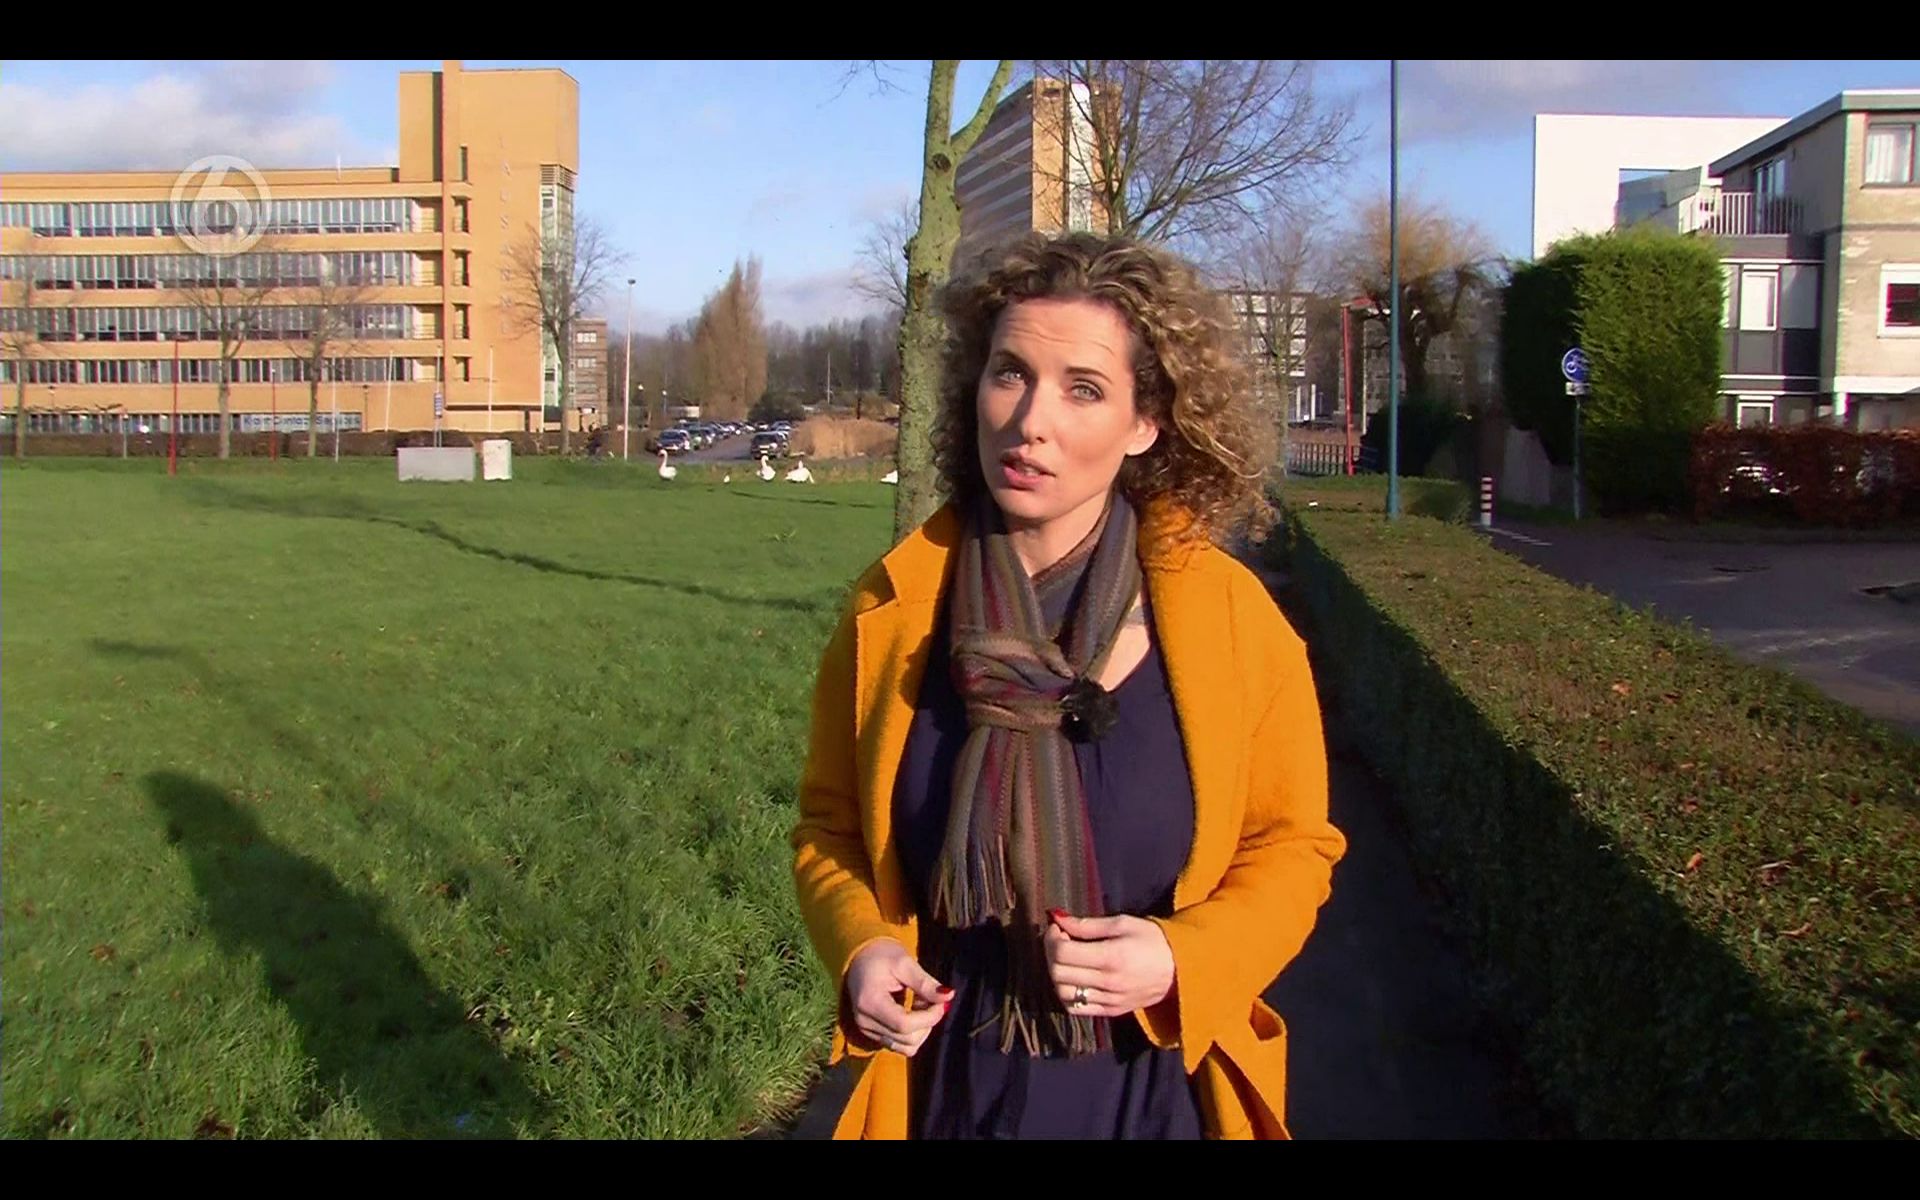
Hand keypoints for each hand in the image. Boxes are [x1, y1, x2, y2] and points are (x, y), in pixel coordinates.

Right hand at [843, 939, 951, 1056]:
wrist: (859, 958)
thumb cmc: (881, 956)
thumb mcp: (905, 963)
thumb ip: (925, 983)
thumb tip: (948, 996)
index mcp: (870, 1002)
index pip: (904, 1024)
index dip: (929, 1017)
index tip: (941, 1002)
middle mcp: (864, 1022)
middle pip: (907, 1039)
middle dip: (927, 1022)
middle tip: (932, 999)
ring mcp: (866, 1030)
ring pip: (906, 1047)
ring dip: (921, 1029)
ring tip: (920, 1004)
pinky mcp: (872, 1034)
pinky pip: (900, 1046)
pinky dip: (913, 1033)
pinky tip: (913, 1012)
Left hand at [1044, 910, 1175, 1018]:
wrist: (1181, 969)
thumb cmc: (1153, 940)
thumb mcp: (1123, 923)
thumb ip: (1088, 925)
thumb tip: (1058, 919)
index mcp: (1111, 957)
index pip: (1063, 953)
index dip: (1052, 939)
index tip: (1057, 928)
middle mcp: (1108, 983)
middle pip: (1059, 973)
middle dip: (1051, 953)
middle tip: (1059, 940)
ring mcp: (1109, 1001)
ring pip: (1063, 994)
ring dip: (1056, 975)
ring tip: (1066, 960)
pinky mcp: (1111, 1012)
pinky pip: (1076, 1009)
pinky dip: (1066, 994)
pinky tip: (1073, 979)